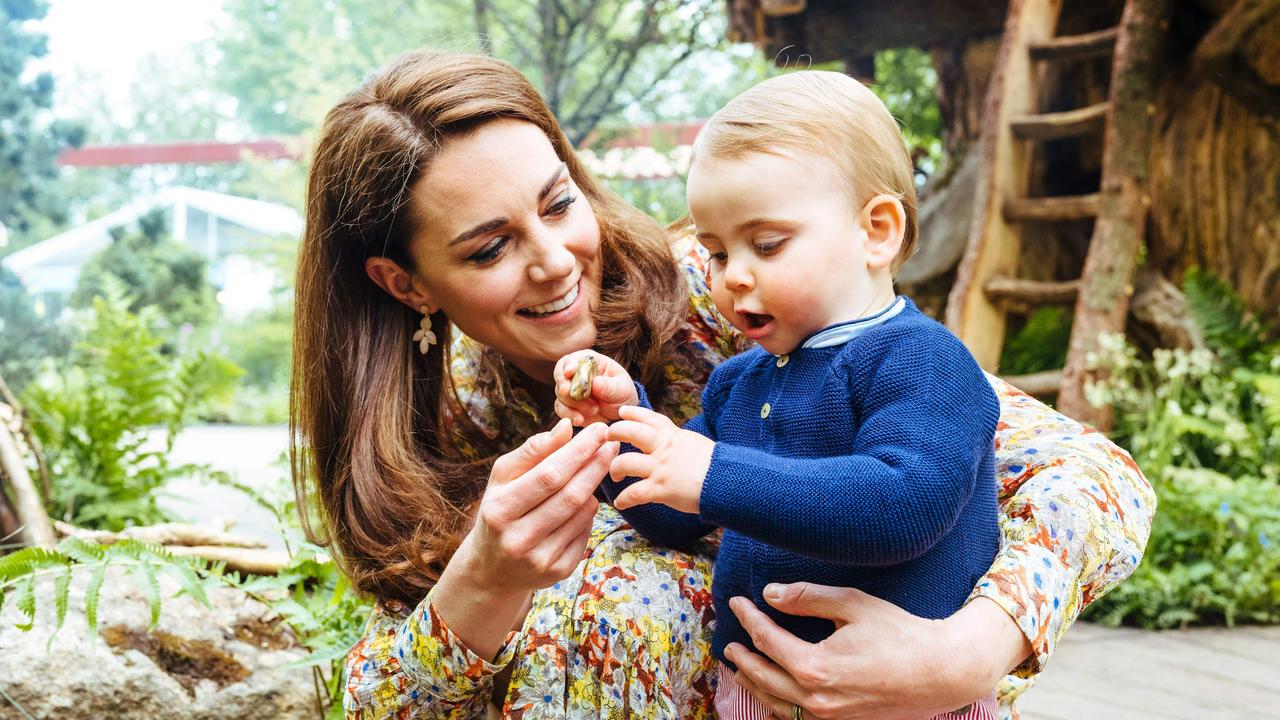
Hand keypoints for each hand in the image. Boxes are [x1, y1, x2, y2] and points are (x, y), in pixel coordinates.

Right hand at [434, 419, 618, 658]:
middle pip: (571, 496)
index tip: (599, 430)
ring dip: (593, 487)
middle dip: (595, 465)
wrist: (492, 568)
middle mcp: (518, 539)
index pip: (549, 475)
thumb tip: (566, 427)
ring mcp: (540, 560)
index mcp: (500, 510)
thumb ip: (533, 451)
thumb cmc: (500, 509)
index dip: (578, 451)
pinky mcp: (558, 572)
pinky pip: (585, 533)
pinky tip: (584, 501)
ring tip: (595, 469)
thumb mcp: (503, 478)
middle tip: (611, 444)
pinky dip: (589, 512)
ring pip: (582, 514)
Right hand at [553, 350, 638, 424]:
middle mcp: (576, 374)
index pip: (573, 359)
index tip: (569, 372)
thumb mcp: (622, 389)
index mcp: (589, 362)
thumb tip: (595, 382)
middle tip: (568, 392)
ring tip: (594, 409)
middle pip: (560, 375)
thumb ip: (609, 386)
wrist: (621, 412)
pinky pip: (561, 410)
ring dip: (573, 404)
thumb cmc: (622, 393)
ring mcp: (570, 390)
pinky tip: (580, 419)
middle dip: (563, 385)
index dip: (569, 364)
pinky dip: (569, 415)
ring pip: (560, 395)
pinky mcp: (568, 406)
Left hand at [605, 405, 713, 514]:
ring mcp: (660, 468)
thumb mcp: (693, 443)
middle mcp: (663, 448)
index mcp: (672, 435)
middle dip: (615, 432)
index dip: (633, 413)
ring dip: (615, 469)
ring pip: (624, 462)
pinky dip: (624, 499)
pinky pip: (634, 494)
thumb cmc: (714, 464)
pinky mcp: (660, 489)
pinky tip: (620, 503)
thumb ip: (676, 440)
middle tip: (608, 438)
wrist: (725, 481)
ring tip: (616, 475)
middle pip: (630, 432)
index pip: (648, 417)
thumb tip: (668, 440)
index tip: (622, 412)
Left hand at [726, 585, 1028, 718]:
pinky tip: (774, 690)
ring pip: (776, 703)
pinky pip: (797, 716)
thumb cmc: (900, 633)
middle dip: (742, 658)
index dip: (748, 619)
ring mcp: (828, 717)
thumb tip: (770, 593)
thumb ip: (808, 597)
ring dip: (754, 684)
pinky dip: (778, 701)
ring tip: (741, 668)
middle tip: (729, 642)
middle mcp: (816, 699)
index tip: (736, 602)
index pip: (767, 640)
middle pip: (763, 677)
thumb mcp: (853, 604)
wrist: (942, 672)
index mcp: (815, 667)